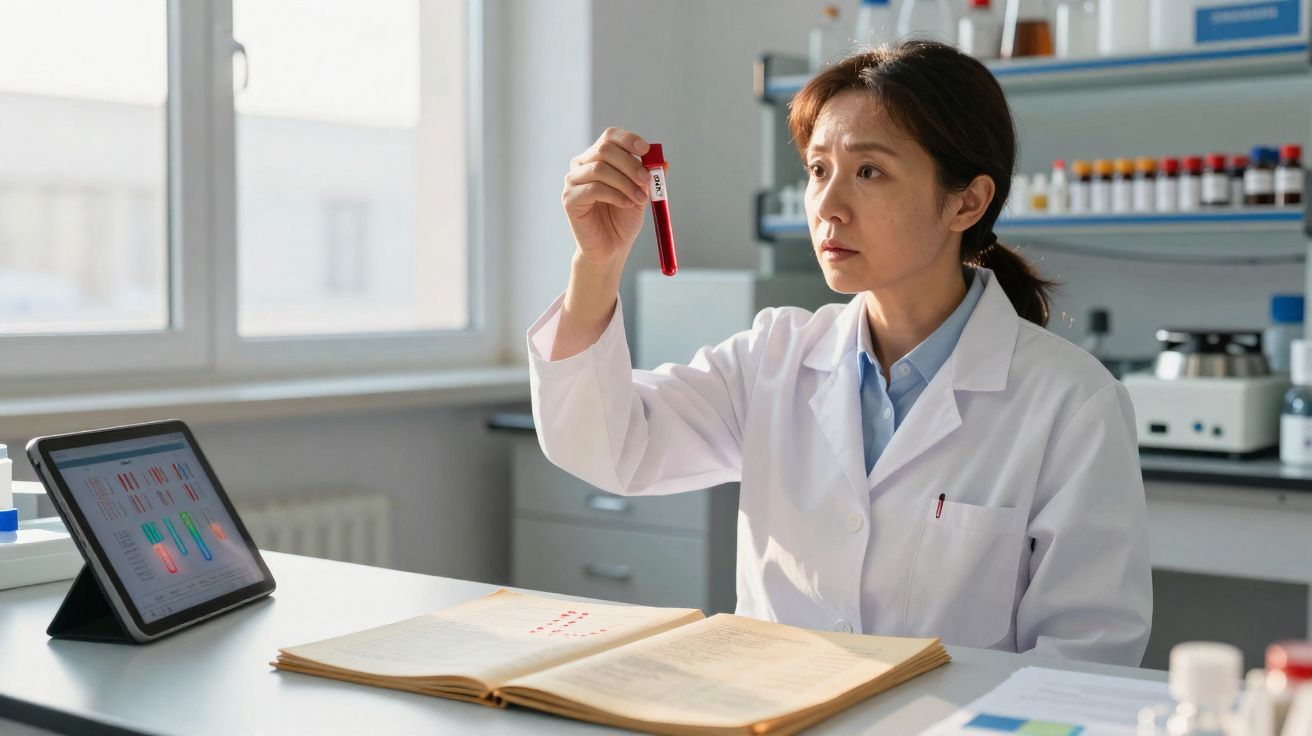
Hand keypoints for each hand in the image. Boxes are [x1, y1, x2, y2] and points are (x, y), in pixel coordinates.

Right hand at [562, 127, 651, 268]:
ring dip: (625, 183)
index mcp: (598, 158)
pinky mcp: (569, 199)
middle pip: (604, 148)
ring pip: (600, 168)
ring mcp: (573, 181)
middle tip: (647, 180)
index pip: (610, 137)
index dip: (628, 140)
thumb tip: (664, 162)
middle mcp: (582, 165)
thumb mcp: (641, 193)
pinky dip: (615, 195)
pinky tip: (626, 204)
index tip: (646, 151)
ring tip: (639, 200)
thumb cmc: (623, 219)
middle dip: (630, 163)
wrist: (611, 248)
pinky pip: (594, 188)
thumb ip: (649, 177)